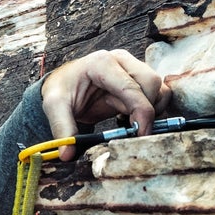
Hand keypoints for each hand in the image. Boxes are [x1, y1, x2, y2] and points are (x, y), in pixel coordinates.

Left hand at [41, 49, 171, 160]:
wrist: (64, 85)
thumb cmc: (61, 91)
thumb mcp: (54, 107)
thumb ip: (62, 128)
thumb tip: (67, 154)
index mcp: (102, 63)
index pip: (132, 87)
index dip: (142, 113)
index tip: (140, 135)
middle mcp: (121, 60)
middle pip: (152, 83)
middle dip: (147, 111)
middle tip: (131, 132)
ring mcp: (132, 67)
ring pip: (159, 88)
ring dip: (151, 110)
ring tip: (127, 122)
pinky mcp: (138, 78)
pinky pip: (158, 93)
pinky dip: (152, 109)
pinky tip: (130, 118)